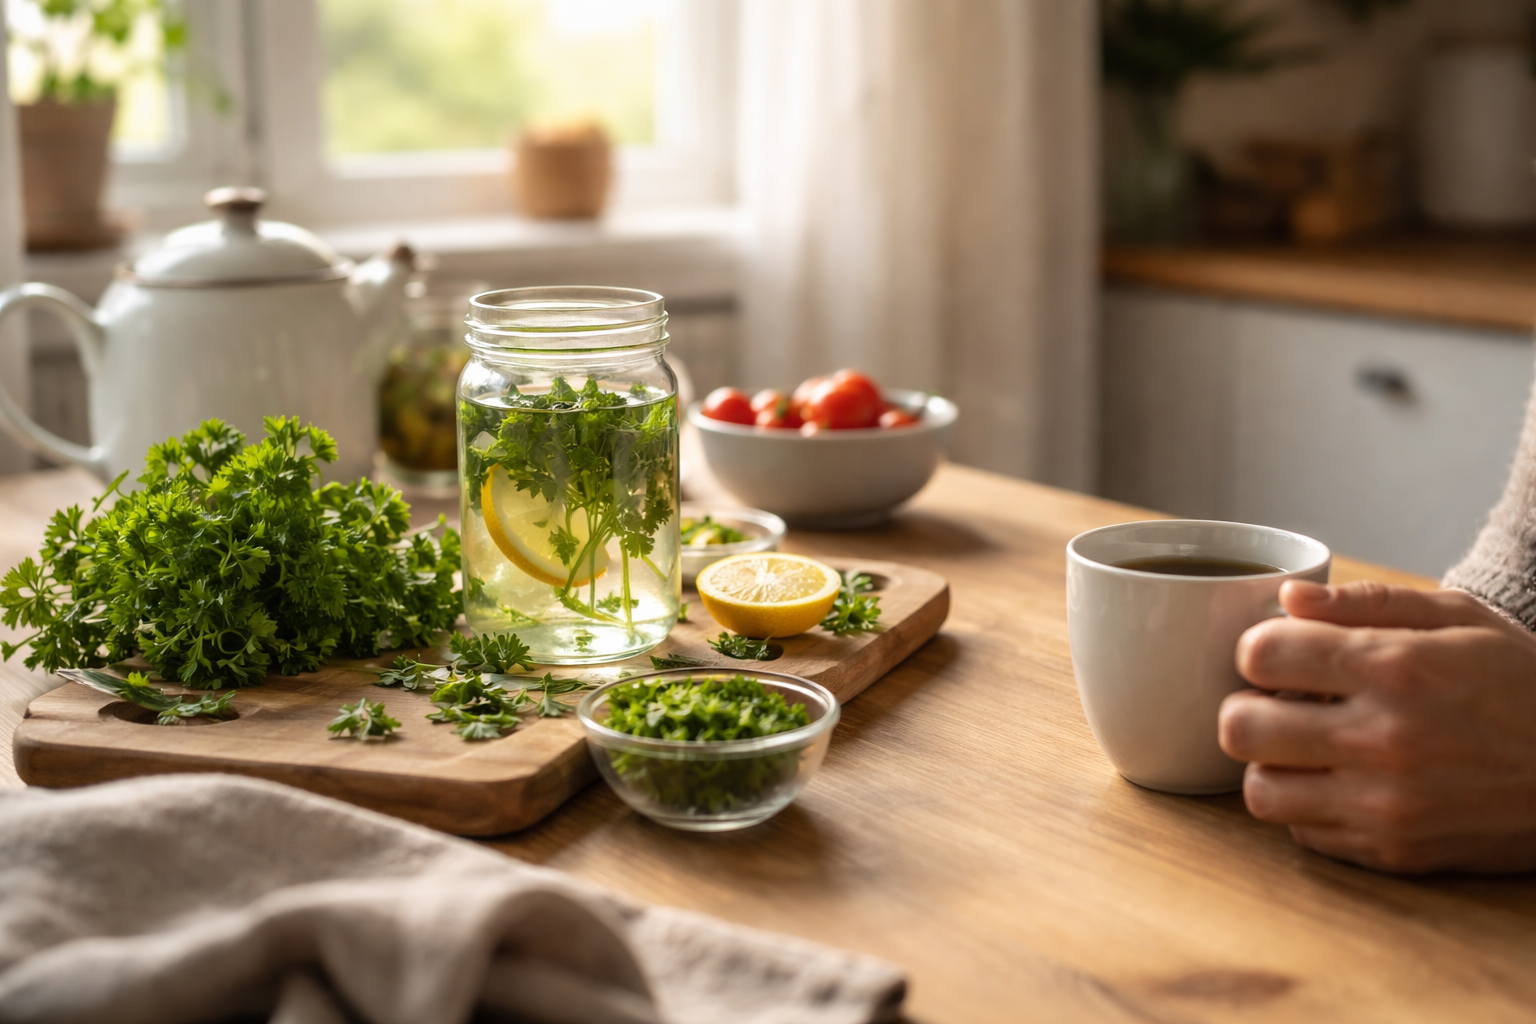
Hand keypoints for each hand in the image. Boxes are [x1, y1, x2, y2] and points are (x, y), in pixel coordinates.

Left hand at [1218, 580, 1535, 872]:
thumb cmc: (1522, 682)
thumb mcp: (1460, 618)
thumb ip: (1366, 602)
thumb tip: (1289, 597)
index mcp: (1394, 668)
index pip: (1261, 655)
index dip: (1259, 649)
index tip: (1280, 654)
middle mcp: (1382, 739)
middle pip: (1240, 727)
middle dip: (1248, 707)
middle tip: (1276, 703)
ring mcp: (1386, 804)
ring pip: (1260, 790)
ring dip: (1269, 764)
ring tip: (1301, 747)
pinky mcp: (1393, 852)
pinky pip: (1303, 832)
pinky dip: (1307, 806)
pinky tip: (1338, 782)